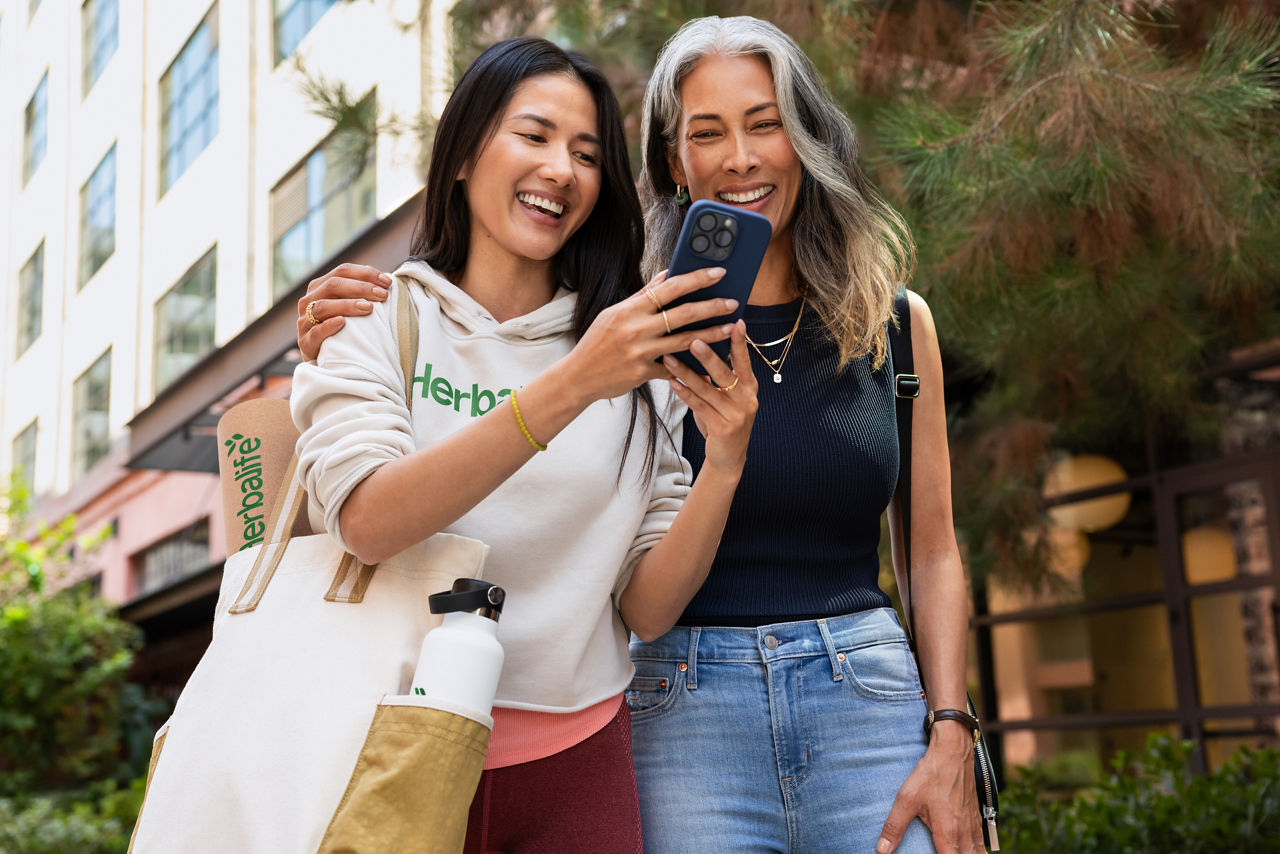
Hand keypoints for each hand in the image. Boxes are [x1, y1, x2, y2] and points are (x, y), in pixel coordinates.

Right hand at [297, 263, 391, 360]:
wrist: (326, 358)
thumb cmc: (342, 328)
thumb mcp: (349, 306)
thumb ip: (360, 292)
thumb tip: (384, 279)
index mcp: (320, 287)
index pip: (341, 271)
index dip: (365, 274)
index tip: (387, 282)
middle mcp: (309, 300)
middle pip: (332, 285)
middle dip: (361, 287)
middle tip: (382, 295)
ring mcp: (305, 321)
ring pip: (322, 306)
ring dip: (346, 305)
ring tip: (368, 308)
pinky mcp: (305, 342)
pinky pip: (315, 332)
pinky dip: (328, 326)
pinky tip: (342, 323)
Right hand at [561, 267, 740, 403]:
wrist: (579, 376)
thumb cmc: (598, 342)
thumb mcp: (615, 313)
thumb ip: (643, 295)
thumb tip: (667, 274)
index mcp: (629, 308)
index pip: (669, 287)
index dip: (696, 278)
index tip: (718, 272)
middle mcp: (636, 328)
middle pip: (683, 313)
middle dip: (713, 306)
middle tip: (733, 302)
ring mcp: (640, 352)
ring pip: (685, 341)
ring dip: (712, 334)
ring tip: (730, 328)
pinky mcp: (643, 373)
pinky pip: (674, 368)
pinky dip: (691, 364)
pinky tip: (710, 361)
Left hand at [661, 322, 756, 474]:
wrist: (728, 457)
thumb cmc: (724, 419)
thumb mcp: (727, 397)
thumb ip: (718, 377)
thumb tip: (700, 346)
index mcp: (750, 387)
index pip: (745, 361)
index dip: (740, 342)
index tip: (736, 322)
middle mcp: (747, 399)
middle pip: (726, 373)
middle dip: (709, 356)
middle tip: (694, 339)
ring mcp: (737, 415)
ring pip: (707, 389)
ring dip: (687, 373)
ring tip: (670, 358)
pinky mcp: (723, 428)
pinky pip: (699, 406)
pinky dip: (684, 393)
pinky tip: (671, 382)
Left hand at [877, 725, 983, 852]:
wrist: (953, 752)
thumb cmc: (931, 774)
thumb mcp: (907, 799)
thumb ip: (894, 826)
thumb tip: (882, 849)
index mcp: (948, 832)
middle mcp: (964, 833)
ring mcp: (973, 825)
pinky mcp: (976, 816)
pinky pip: (982, 843)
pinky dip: (979, 851)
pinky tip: (972, 852)